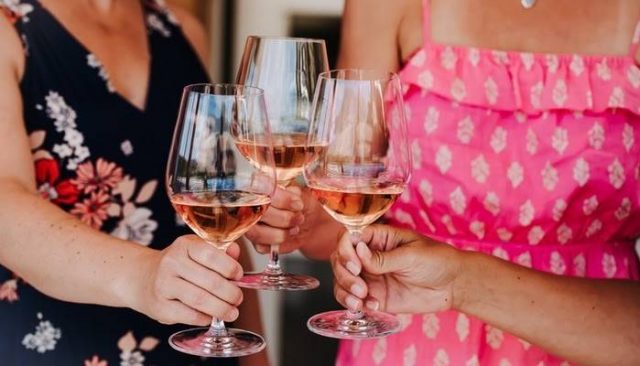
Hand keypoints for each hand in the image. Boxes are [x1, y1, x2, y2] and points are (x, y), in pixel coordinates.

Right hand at [130, 235, 244, 325]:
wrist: (143, 278)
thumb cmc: (180, 265)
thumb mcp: (197, 250)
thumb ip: (219, 250)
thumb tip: (235, 251)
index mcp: (185, 245)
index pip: (211, 254)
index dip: (230, 267)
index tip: (239, 276)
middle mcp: (172, 262)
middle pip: (210, 281)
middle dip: (230, 293)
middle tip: (238, 299)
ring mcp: (163, 284)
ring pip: (200, 299)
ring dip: (221, 308)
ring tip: (232, 312)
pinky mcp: (160, 306)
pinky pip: (188, 315)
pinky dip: (204, 318)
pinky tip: (211, 318)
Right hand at [245, 184, 305, 252]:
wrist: (311, 224)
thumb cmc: (304, 206)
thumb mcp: (304, 194)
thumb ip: (295, 192)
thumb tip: (290, 192)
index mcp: (260, 189)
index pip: (261, 191)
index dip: (281, 200)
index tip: (298, 204)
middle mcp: (252, 206)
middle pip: (258, 213)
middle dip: (284, 218)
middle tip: (299, 217)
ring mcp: (252, 225)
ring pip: (257, 233)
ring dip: (280, 233)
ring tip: (295, 228)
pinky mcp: (256, 242)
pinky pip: (261, 246)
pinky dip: (278, 243)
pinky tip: (288, 235)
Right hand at [331, 225, 462, 313]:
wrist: (453, 285)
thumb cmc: (437, 260)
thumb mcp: (411, 255)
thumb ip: (384, 257)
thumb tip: (358, 251)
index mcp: (378, 238)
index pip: (349, 237)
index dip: (345, 249)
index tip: (355, 265)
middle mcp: (369, 256)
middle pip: (340, 260)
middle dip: (345, 274)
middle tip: (361, 287)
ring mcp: (370, 276)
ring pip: (342, 281)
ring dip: (345, 291)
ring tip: (361, 300)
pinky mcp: (375, 296)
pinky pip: (354, 300)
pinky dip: (355, 304)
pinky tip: (372, 306)